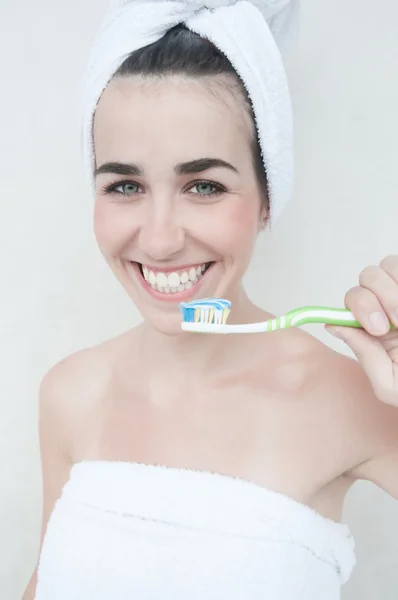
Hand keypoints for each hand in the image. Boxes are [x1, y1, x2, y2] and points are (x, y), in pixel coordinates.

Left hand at [326, 255, 397, 406]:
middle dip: (380, 297)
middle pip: (369, 276)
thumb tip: (332, 325)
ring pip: (389, 264)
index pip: (354, 298)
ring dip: (395, 291)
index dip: (360, 307)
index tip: (377, 328)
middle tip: (397, 323)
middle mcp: (388, 305)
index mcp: (374, 326)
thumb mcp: (389, 383)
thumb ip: (363, 354)